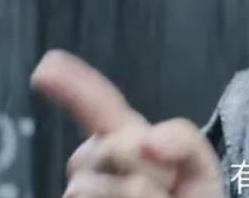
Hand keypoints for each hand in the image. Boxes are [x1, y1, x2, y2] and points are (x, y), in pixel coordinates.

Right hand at [31, 50, 222, 197]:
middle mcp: (93, 169)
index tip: (48, 65)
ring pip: (115, 186)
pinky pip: (114, 197)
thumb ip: (183, 139)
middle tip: (169, 187)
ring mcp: (81, 194)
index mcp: (125, 144)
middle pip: (114, 146)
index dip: (74, 84)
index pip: (99, 107)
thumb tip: (149, 140)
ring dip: (150, 194)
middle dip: (152, 164)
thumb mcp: (200, 169)